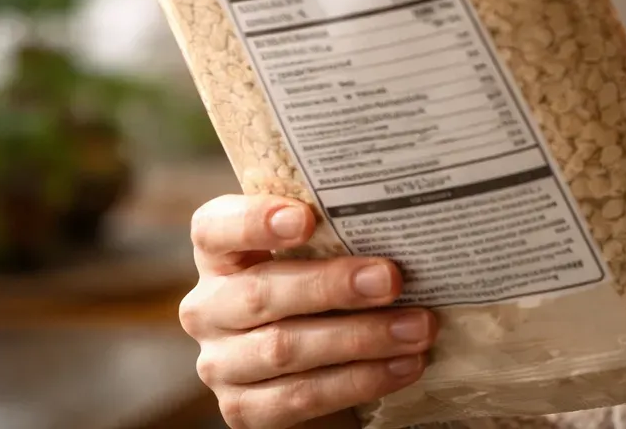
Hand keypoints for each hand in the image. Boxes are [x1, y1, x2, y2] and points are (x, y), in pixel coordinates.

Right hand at [179, 194, 436, 428]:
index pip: (216, 228)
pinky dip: (359, 381)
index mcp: (219, 254)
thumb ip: (339, 234)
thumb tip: (404, 222)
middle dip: (332, 286)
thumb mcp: (322, 252)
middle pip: (260, 293)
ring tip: (417, 328)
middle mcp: (208, 307)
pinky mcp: (243, 408)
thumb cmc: (325, 284)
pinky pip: (301, 396)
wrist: (317, 361)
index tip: (306, 218)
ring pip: (284, 349)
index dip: (255, 221)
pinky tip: (403, 365)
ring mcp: (220, 362)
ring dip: (360, 338)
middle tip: (392, 279)